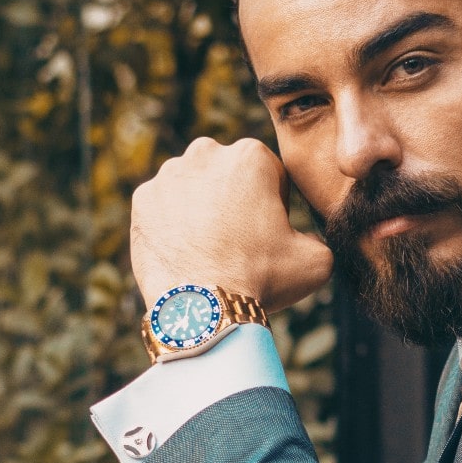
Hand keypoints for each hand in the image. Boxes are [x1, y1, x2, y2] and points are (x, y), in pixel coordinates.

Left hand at [131, 137, 333, 312]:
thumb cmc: (261, 279)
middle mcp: (206, 153)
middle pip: (228, 173)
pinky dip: (174, 223)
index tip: (270, 231)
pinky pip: (164, 205)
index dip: (275, 204)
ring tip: (211, 247)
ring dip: (203, 207)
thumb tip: (310, 238)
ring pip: (194, 186)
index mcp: (251, 156)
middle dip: (235, 198)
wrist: (203, 309)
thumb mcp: (317, 259)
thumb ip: (319, 237)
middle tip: (240, 239)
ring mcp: (168, 175)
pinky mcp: (142, 200)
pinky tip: (187, 250)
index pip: (269, 173)